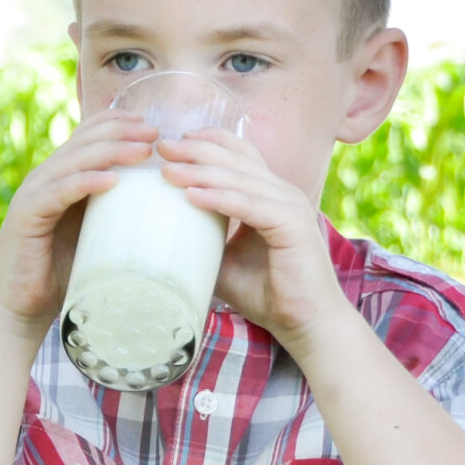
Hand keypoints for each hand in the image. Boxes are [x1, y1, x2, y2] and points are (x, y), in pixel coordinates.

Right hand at [0, 113, 159, 333]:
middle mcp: (44, 180)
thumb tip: (168, 212)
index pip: (87, 135)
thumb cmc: (61, 277)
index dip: (117, 123)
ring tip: (143, 151)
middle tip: (155, 134)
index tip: (152, 125)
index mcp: (60, 179)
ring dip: (111, 152)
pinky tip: (111, 180)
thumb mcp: (96, 238)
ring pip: (74, 161)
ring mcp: (33, 195)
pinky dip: (85, 182)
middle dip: (121, 132)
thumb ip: (117, 217)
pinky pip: (58, 191)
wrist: (19, 310)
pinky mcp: (26, 216)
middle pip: (83, 141)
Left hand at [157, 130, 353, 350]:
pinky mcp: (292, 225)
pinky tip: (191, 196)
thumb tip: (159, 238)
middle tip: (162, 147)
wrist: (305, 323)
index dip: (208, 142)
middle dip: (197, 150)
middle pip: (237, 159)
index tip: (171, 142)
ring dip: (201, 172)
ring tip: (167, 170)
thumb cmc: (267, 293)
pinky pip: (249, 206)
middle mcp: (283, 193)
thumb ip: (202, 241)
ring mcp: (291, 206)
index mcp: (270, 195)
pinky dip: (220, 199)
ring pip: (240, 179)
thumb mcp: (224, 261)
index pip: (240, 154)